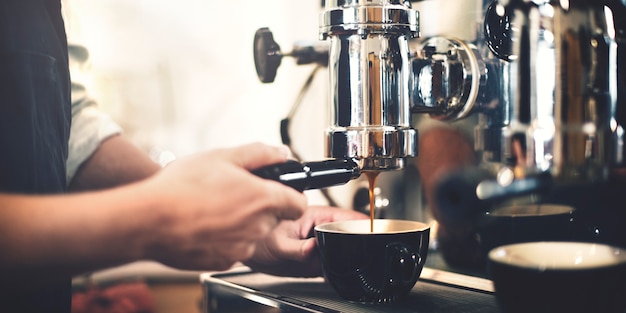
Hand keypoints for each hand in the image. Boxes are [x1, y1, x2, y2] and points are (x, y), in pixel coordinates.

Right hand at [140, 142, 307, 270]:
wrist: (149, 220)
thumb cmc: (182, 188)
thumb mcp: (222, 157)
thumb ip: (259, 153)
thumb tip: (281, 153)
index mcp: (263, 199)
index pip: (298, 203)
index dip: (290, 195)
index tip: (278, 190)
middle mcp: (257, 227)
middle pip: (273, 217)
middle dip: (259, 205)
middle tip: (232, 192)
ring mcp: (241, 248)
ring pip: (252, 234)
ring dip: (240, 222)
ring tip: (212, 207)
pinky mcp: (224, 262)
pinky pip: (233, 248)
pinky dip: (224, 238)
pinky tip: (204, 224)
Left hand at [244, 205, 367, 276]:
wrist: (251, 252)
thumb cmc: (261, 240)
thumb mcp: (278, 245)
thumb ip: (298, 249)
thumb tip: (315, 249)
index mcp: (317, 216)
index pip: (350, 217)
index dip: (365, 226)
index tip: (373, 236)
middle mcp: (323, 229)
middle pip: (352, 234)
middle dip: (358, 245)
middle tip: (360, 258)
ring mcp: (322, 244)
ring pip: (346, 250)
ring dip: (349, 259)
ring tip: (344, 267)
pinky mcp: (319, 259)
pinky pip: (336, 264)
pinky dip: (339, 270)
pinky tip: (334, 276)